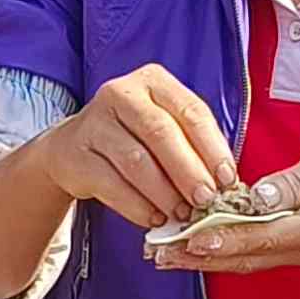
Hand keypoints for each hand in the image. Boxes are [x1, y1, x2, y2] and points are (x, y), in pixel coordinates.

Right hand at [33, 65, 241, 232]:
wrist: (71, 148)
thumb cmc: (131, 137)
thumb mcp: (163, 126)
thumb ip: (192, 145)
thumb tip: (223, 183)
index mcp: (153, 81)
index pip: (191, 111)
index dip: (213, 148)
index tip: (227, 179)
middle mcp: (121, 94)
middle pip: (161, 133)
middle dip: (189, 171)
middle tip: (205, 199)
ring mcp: (94, 123)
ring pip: (136, 161)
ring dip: (164, 193)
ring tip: (181, 213)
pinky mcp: (76, 155)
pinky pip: (111, 184)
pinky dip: (137, 206)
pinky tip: (154, 217)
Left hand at [153, 128, 299, 277]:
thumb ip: (296, 182)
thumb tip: (259, 196)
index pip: (267, 235)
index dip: (228, 238)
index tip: (193, 238)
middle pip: (249, 256)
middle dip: (203, 257)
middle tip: (161, 254)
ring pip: (246, 259)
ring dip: (205, 259)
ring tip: (165, 255)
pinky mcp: (291, 245)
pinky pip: (252, 252)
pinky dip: (220, 250)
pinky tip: (192, 246)